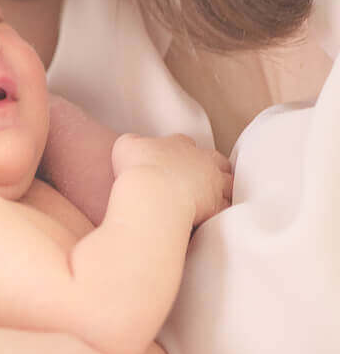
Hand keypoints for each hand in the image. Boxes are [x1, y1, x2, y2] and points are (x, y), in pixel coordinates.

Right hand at [111, 133, 232, 225]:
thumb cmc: (138, 168)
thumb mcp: (126, 146)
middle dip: (211, 164)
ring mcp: (212, 182)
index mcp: (179, 144)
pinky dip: (221, 207)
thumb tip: (135, 144)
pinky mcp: (216, 204)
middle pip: (214, 158)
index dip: (180, 150)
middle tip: (199, 173)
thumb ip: (134, 141)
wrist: (152, 192)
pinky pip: (225, 206)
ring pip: (227, 180)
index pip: (184, 142)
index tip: (172, 158)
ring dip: (222, 185)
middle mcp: (201, 160)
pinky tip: (212, 212)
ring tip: (213, 192)